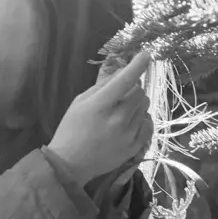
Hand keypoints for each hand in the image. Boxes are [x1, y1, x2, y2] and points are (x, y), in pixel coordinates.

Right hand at [47, 51, 154, 186]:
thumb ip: (101, 87)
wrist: (70, 164)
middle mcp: (117, 119)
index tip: (146, 55)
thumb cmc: (70, 129)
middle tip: (122, 93)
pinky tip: (129, 122)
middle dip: (132, 88)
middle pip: (139, 92)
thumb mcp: (79, 103)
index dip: (137, 65)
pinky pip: (147, 124)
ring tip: (122, 110)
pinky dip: (141, 119)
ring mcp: (127, 134)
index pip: (124, 80)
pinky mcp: (134, 146)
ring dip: (136, 103)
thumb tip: (120, 73)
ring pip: (144, 106)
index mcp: (100, 105)